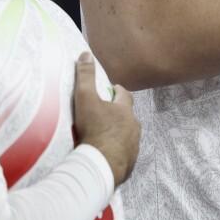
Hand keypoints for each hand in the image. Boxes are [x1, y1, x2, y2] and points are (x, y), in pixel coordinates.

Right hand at [72, 53, 139, 186]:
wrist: (100, 165)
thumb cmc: (94, 130)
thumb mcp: (85, 99)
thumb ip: (85, 76)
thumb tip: (86, 54)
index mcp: (125, 111)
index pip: (125, 95)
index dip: (118, 91)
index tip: (110, 90)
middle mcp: (134, 127)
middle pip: (128, 116)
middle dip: (118, 114)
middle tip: (103, 115)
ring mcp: (133, 147)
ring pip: (128, 136)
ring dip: (118, 134)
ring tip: (103, 136)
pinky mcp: (129, 164)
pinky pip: (124, 155)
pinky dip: (116, 153)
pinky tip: (105, 155)